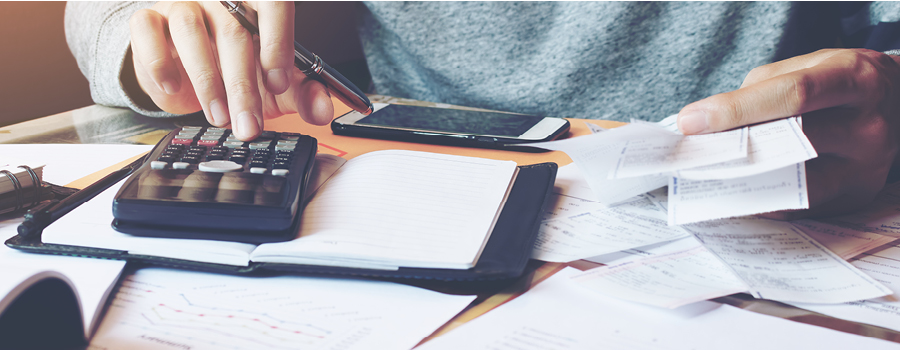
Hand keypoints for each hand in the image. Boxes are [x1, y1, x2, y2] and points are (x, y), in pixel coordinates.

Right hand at [126, 1, 333, 140]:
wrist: (185, 73)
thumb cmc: (235, 70)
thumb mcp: (275, 86)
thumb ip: (303, 93)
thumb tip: (324, 109)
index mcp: (257, 5)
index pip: (273, 4)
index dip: (278, 43)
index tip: (278, 84)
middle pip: (235, 32)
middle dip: (243, 87)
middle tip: (249, 125)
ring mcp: (184, 5)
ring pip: (191, 31)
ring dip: (207, 81)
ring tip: (219, 117)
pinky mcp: (149, 19)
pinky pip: (148, 30)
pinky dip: (159, 62)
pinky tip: (173, 87)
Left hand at [676, 49, 899, 218]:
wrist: (898, 105)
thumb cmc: (839, 82)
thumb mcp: (808, 66)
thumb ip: (760, 91)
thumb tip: (709, 124)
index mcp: (855, 80)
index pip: (792, 96)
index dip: (736, 109)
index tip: (691, 121)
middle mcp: (868, 126)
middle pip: (791, 142)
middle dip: (732, 150)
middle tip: (687, 155)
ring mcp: (866, 168)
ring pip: (794, 184)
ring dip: (741, 183)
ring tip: (700, 178)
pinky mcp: (855, 196)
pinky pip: (798, 206)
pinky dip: (760, 201)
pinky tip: (729, 194)